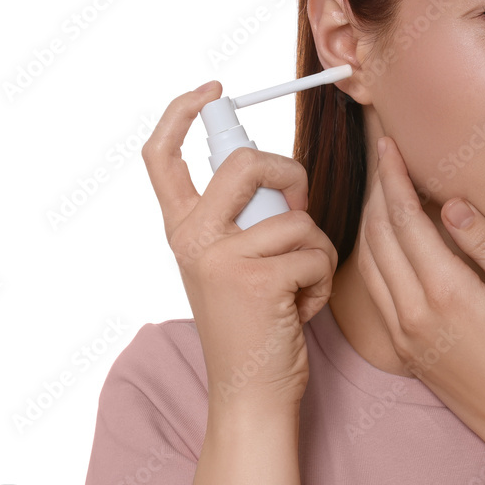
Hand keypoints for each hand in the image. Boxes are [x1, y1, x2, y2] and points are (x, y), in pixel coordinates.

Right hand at [141, 82, 337, 414]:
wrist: (251, 395)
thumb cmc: (255, 327)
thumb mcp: (232, 266)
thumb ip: (243, 220)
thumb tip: (282, 174)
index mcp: (182, 232)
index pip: (160, 156)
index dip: (182, 112)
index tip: (212, 90)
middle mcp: (192, 239)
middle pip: (244, 162)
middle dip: (289, 173)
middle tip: (301, 206)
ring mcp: (221, 258)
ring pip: (297, 217)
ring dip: (315, 251)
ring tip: (298, 287)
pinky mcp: (258, 278)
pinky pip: (316, 251)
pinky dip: (323, 278)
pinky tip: (302, 307)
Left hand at [357, 135, 484, 456]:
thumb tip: (451, 205)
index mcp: (446, 294)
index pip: (405, 219)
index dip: (393, 178)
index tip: (389, 145)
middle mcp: (414, 313)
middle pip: (377, 236)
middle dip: (376, 190)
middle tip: (382, 157)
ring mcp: (404, 334)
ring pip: (367, 264)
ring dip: (368, 222)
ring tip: (381, 190)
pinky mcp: (404, 349)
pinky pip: (373, 292)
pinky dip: (371, 256)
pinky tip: (385, 241)